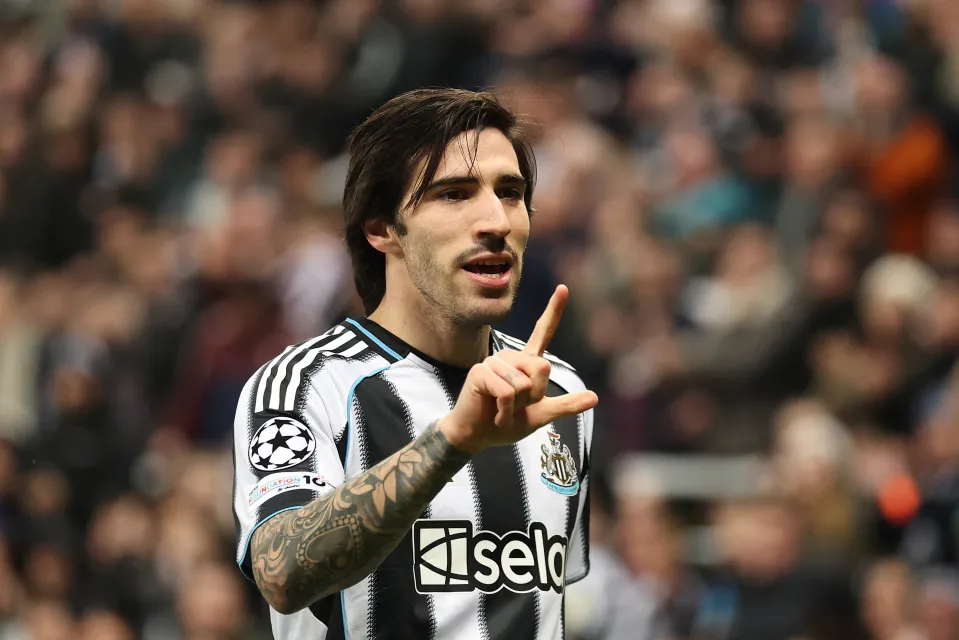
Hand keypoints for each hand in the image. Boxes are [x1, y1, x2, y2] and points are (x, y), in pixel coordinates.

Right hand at [439, 285, 598, 452]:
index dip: (554, 311)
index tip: (563, 288)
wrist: (477, 436)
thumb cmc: (505, 423)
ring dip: (517, 406)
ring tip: (502, 409)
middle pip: (542, 368)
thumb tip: (595, 397)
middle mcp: (511, 357)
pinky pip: (507, 392)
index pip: (543, 333)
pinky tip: (496, 414)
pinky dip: (506, 411)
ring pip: (524, 383)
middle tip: (515, 407)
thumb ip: (566, 406)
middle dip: (533, 396)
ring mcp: (494, 362)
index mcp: (526, 363)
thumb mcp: (540, 415)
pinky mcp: (480, 372)